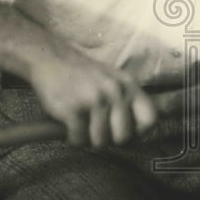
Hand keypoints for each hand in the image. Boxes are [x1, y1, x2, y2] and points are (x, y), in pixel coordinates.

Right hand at [27, 41, 156, 147]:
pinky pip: (79, 139)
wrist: (50, 58)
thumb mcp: (113, 79)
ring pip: (100, 141)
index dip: (140, 133)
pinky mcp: (71, 109)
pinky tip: (70, 128)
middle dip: (110, 140)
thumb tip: (142, 133)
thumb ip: (128, 99)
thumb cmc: (83, 74)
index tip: (126, 134)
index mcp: (127, 84)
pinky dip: (74, 139)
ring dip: (89, 140)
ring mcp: (92, 99)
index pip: (149, 119)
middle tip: (98, 132)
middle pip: (123, 137)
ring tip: (83, 128)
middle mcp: (113, 91)